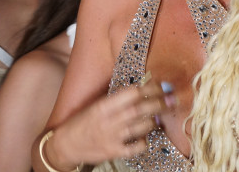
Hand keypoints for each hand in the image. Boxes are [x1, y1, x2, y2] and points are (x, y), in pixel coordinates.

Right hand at [43, 80, 175, 168]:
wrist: (65, 145)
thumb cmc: (82, 122)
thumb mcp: (97, 105)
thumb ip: (117, 99)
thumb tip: (143, 88)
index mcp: (104, 105)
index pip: (132, 93)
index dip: (150, 88)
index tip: (161, 85)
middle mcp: (109, 120)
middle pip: (140, 109)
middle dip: (159, 103)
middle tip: (172, 99)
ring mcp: (112, 137)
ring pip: (140, 127)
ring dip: (154, 121)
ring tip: (162, 116)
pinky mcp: (113, 152)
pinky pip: (135, 148)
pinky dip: (144, 141)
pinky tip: (146, 136)